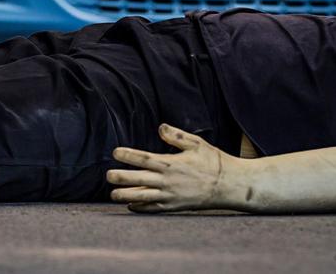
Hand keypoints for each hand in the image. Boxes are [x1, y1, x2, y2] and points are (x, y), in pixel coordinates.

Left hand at [106, 123, 240, 212]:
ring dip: (126, 196)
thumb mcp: (196, 143)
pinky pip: (154, 208)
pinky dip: (141, 207)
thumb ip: (177, 136)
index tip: (116, 152)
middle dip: (121, 178)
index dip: (128, 155)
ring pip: (143, 197)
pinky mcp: (174, 206)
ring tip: (112, 194)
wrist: (228, 186)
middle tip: (107, 175)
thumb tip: (160, 127)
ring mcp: (170, 196)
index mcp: (171, 163)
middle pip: (138, 179)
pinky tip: (131, 206)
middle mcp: (167, 181)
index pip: (144, 158)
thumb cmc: (213, 162)